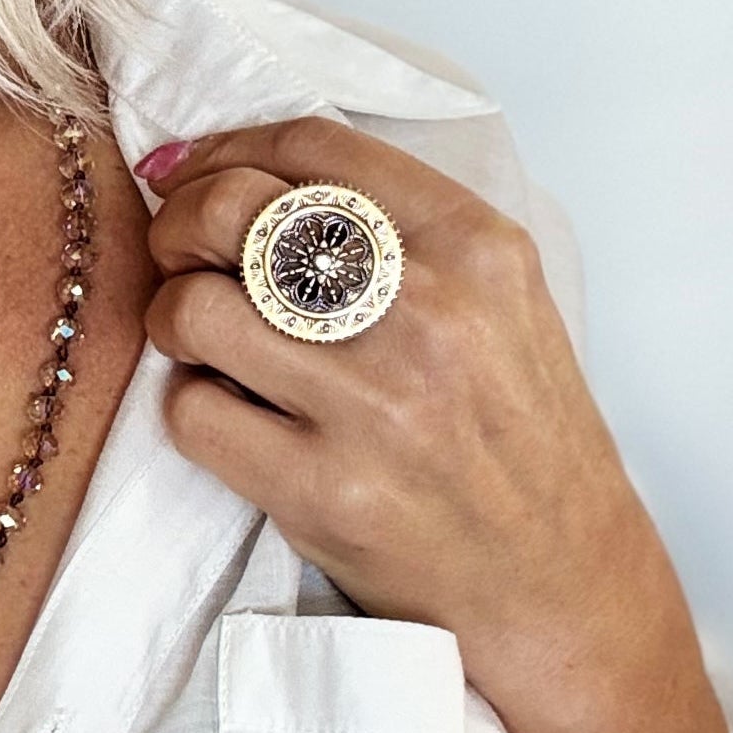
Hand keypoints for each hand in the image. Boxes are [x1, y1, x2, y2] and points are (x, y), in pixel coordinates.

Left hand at [139, 115, 652, 710]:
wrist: (560, 587)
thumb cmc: (512, 435)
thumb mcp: (497, 297)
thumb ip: (392, 226)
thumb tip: (234, 168)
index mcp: (474, 245)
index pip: (312, 145)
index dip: (225, 147)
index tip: (186, 169)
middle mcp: (427, 312)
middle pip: (233, 210)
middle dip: (177, 224)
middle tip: (180, 257)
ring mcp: (374, 405)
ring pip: (192, 308)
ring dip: (171, 318)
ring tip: (201, 343)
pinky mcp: (323, 491)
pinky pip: (190, 411)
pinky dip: (188, 407)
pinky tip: (230, 415)